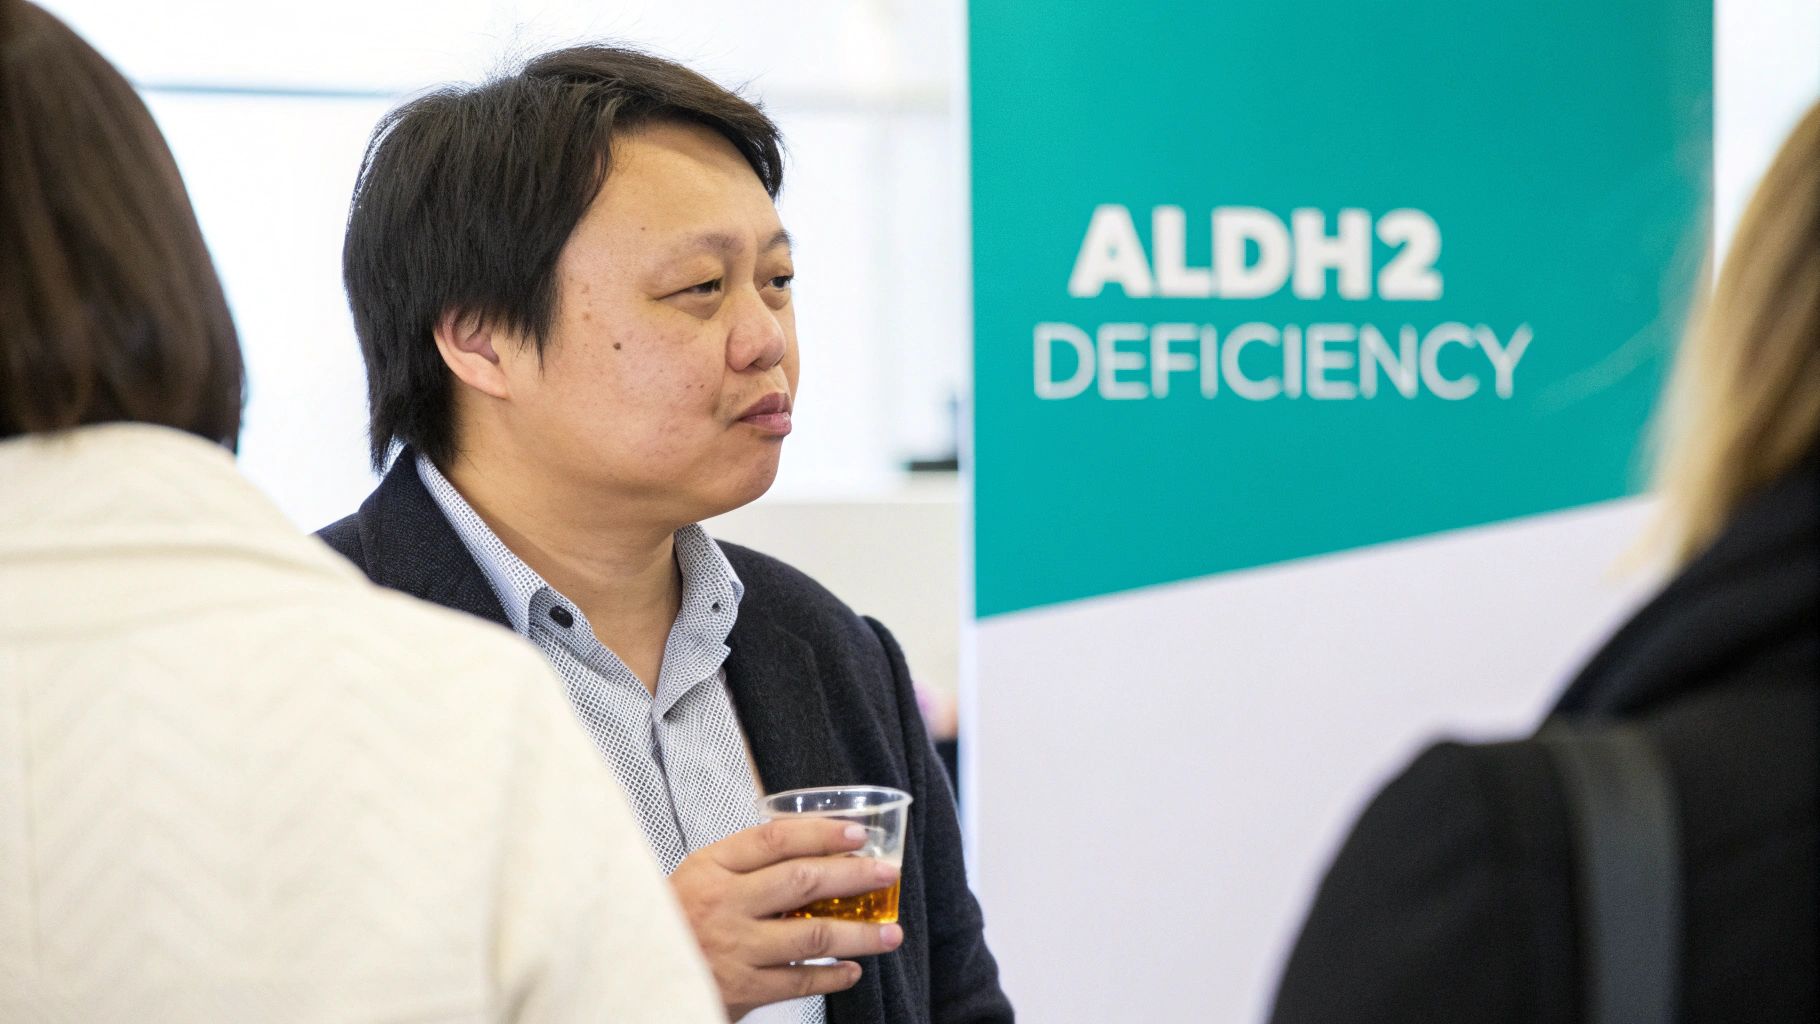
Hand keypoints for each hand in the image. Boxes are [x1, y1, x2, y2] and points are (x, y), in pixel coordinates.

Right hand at [669, 818, 905, 1020]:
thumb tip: (812, 852)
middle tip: (887, 874)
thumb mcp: (696, 880)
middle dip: (854, 875)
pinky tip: (851, 971)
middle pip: (803, 880)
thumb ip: (744, 867)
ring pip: (813, 935)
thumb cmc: (671, 923)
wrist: (632, 974)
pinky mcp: (742, 989)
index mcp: (710, 867)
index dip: (822, 832)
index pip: (775, 838)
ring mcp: (734, 947)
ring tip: (889, 933)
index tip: (857, 833)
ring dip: (859, 934)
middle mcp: (723, 903)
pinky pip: (801, 982)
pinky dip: (833, 977)